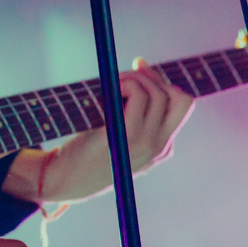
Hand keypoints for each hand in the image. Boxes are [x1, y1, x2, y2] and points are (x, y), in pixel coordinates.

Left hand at [4, 59, 194, 203]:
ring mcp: (146, 144)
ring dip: (134, 79)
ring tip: (111, 85)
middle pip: (181, 98)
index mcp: (163, 147)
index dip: (163, 83)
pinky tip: (108, 91)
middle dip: (153, 78)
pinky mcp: (126, 136)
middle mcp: (160, 147)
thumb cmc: (88, 152)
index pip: (181, 106)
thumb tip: (141, 67)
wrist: (66, 179)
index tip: (140, 71)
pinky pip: (139, 96)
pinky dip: (126, 84)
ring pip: (158, 94)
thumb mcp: (121, 136)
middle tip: (125, 77)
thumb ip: (135, 114)